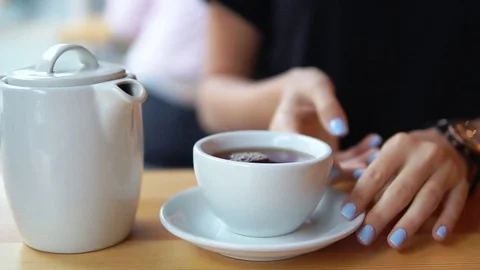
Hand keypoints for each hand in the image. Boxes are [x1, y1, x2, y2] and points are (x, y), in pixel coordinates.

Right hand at [269, 67, 377, 178]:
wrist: (302, 91)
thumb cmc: (304, 86)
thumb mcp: (316, 87)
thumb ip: (327, 106)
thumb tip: (341, 131)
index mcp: (284, 134)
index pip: (296, 156)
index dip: (313, 166)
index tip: (336, 169)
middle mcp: (296, 150)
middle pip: (316, 169)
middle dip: (342, 172)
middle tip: (365, 168)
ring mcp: (312, 154)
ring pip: (333, 168)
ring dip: (355, 166)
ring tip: (376, 154)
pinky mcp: (326, 155)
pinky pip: (344, 160)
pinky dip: (360, 154)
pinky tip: (374, 141)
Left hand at [340, 129, 468, 247]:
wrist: (448, 140)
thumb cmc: (409, 151)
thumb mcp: (389, 152)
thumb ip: (372, 173)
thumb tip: (350, 201)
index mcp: (400, 145)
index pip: (376, 174)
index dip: (361, 195)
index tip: (348, 214)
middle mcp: (424, 155)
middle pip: (400, 190)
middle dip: (381, 215)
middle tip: (365, 235)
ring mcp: (446, 169)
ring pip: (427, 200)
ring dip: (409, 223)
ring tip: (393, 242)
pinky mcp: (462, 182)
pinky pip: (455, 204)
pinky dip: (445, 221)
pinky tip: (436, 236)